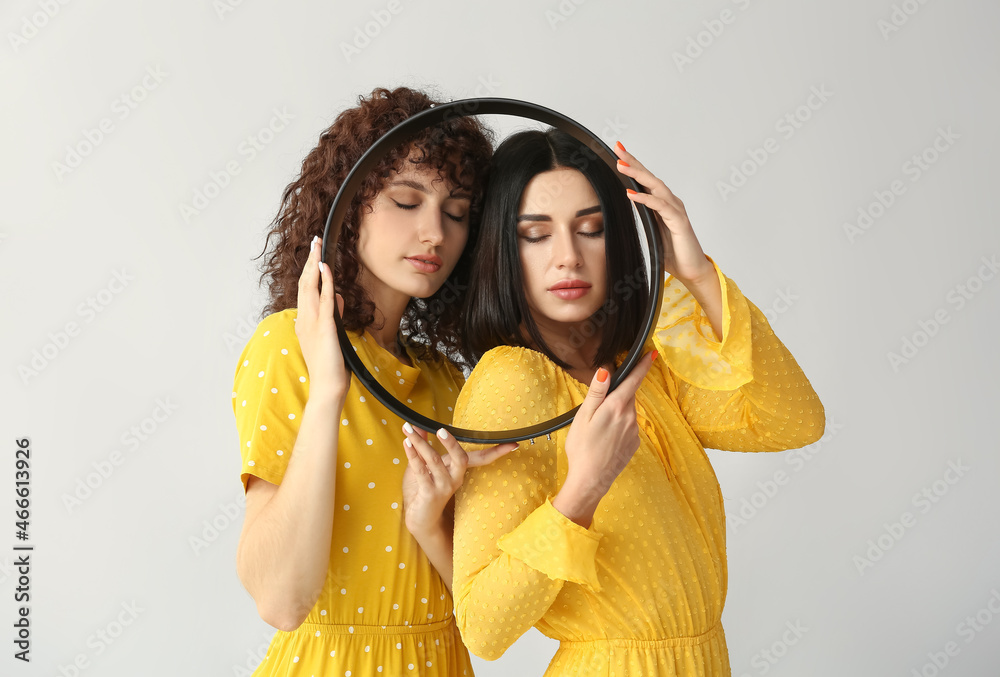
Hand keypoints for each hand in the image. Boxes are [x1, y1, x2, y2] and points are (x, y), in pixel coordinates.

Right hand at [295, 236, 349, 399]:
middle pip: (304, 283)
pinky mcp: (324, 326)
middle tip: (314, 241)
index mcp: (303, 322)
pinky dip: (325, 281)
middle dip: (309, 260)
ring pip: (310, 286)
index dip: (308, 270)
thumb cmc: (331, 365)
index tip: (313, 255)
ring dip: (314, 263)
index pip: (305, 290)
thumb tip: (339, 296)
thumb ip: (334, 315)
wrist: (327, 386)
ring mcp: (312, 322)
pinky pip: (325, 298)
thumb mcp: (333, 335)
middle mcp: (304, 319)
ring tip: (318, 246)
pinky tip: (325, 267)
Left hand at [400, 423, 517, 536]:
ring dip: (420, 444)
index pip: (481, 458)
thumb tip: (417, 425)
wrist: (419, 519)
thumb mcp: (422, 465)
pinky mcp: (429, 494)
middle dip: (453, 444)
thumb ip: (422, 446)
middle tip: (441, 430)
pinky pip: (421, 471)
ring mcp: (443, 487)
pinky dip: (413, 456)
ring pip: (434, 461)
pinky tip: (407, 444)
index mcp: (458, 471)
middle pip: (461, 459)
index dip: (496, 452)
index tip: (513, 444)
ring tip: (409, 431)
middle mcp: (455, 479)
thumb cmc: (422, 491)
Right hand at [554, 350, 656, 524]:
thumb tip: (606, 370)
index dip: (643, 366)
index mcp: (616, 407)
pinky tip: (605, 438)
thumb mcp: (584, 417)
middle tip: (597, 409)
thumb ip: (597, 392)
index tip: (653, 354)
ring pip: (627, 412)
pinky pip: (628, 427)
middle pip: (627, 396)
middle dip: (617, 395)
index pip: (633, 380)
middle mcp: (630, 417)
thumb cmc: (582, 447)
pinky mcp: (634, 443)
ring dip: (616, 412)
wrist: (591, 480)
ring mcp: (634, 431)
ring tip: (598, 428)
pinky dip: (619, 426)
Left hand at [613, 141, 714, 285]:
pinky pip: (661, 207)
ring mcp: (676, 211)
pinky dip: (646, 200)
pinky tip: (632, 194)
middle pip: (650, 178)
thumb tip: (627, 213)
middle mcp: (671, 203)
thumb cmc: (674, 253)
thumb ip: (644, 219)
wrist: (692, 270)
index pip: (646, 181)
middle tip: (619, 148)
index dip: (634, 166)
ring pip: (656, 187)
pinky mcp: (679, 223)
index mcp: (663, 204)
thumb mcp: (653, 233)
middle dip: (634, 162)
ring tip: (622, 166)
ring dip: (638, 175)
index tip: (619, 153)